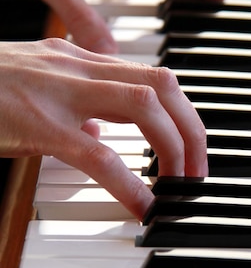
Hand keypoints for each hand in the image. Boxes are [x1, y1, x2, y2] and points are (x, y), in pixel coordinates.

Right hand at [0, 38, 207, 219]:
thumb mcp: (37, 84)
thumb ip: (76, 102)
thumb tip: (102, 130)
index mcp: (80, 60)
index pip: (154, 77)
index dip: (184, 114)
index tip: (191, 147)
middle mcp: (78, 68)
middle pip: (162, 86)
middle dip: (192, 131)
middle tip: (196, 173)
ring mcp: (59, 93)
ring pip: (143, 108)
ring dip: (173, 150)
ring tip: (179, 186)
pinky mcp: (39, 125)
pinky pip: (98, 155)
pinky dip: (130, 183)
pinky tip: (143, 207)